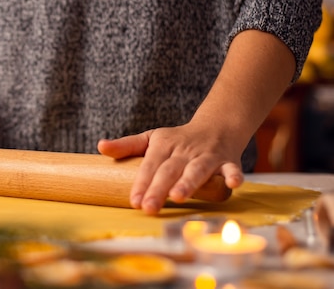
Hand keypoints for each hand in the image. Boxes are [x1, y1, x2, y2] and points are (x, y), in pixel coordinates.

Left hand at [97, 121, 244, 214]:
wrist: (217, 125)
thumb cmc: (178, 139)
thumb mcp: (151, 138)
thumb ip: (127, 146)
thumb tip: (100, 147)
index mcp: (163, 145)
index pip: (150, 165)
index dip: (141, 183)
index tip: (133, 201)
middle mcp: (184, 151)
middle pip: (170, 170)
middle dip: (159, 188)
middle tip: (148, 207)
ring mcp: (206, 156)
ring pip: (197, 169)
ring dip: (188, 182)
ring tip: (178, 197)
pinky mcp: (227, 161)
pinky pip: (231, 168)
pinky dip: (234, 175)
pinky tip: (233, 184)